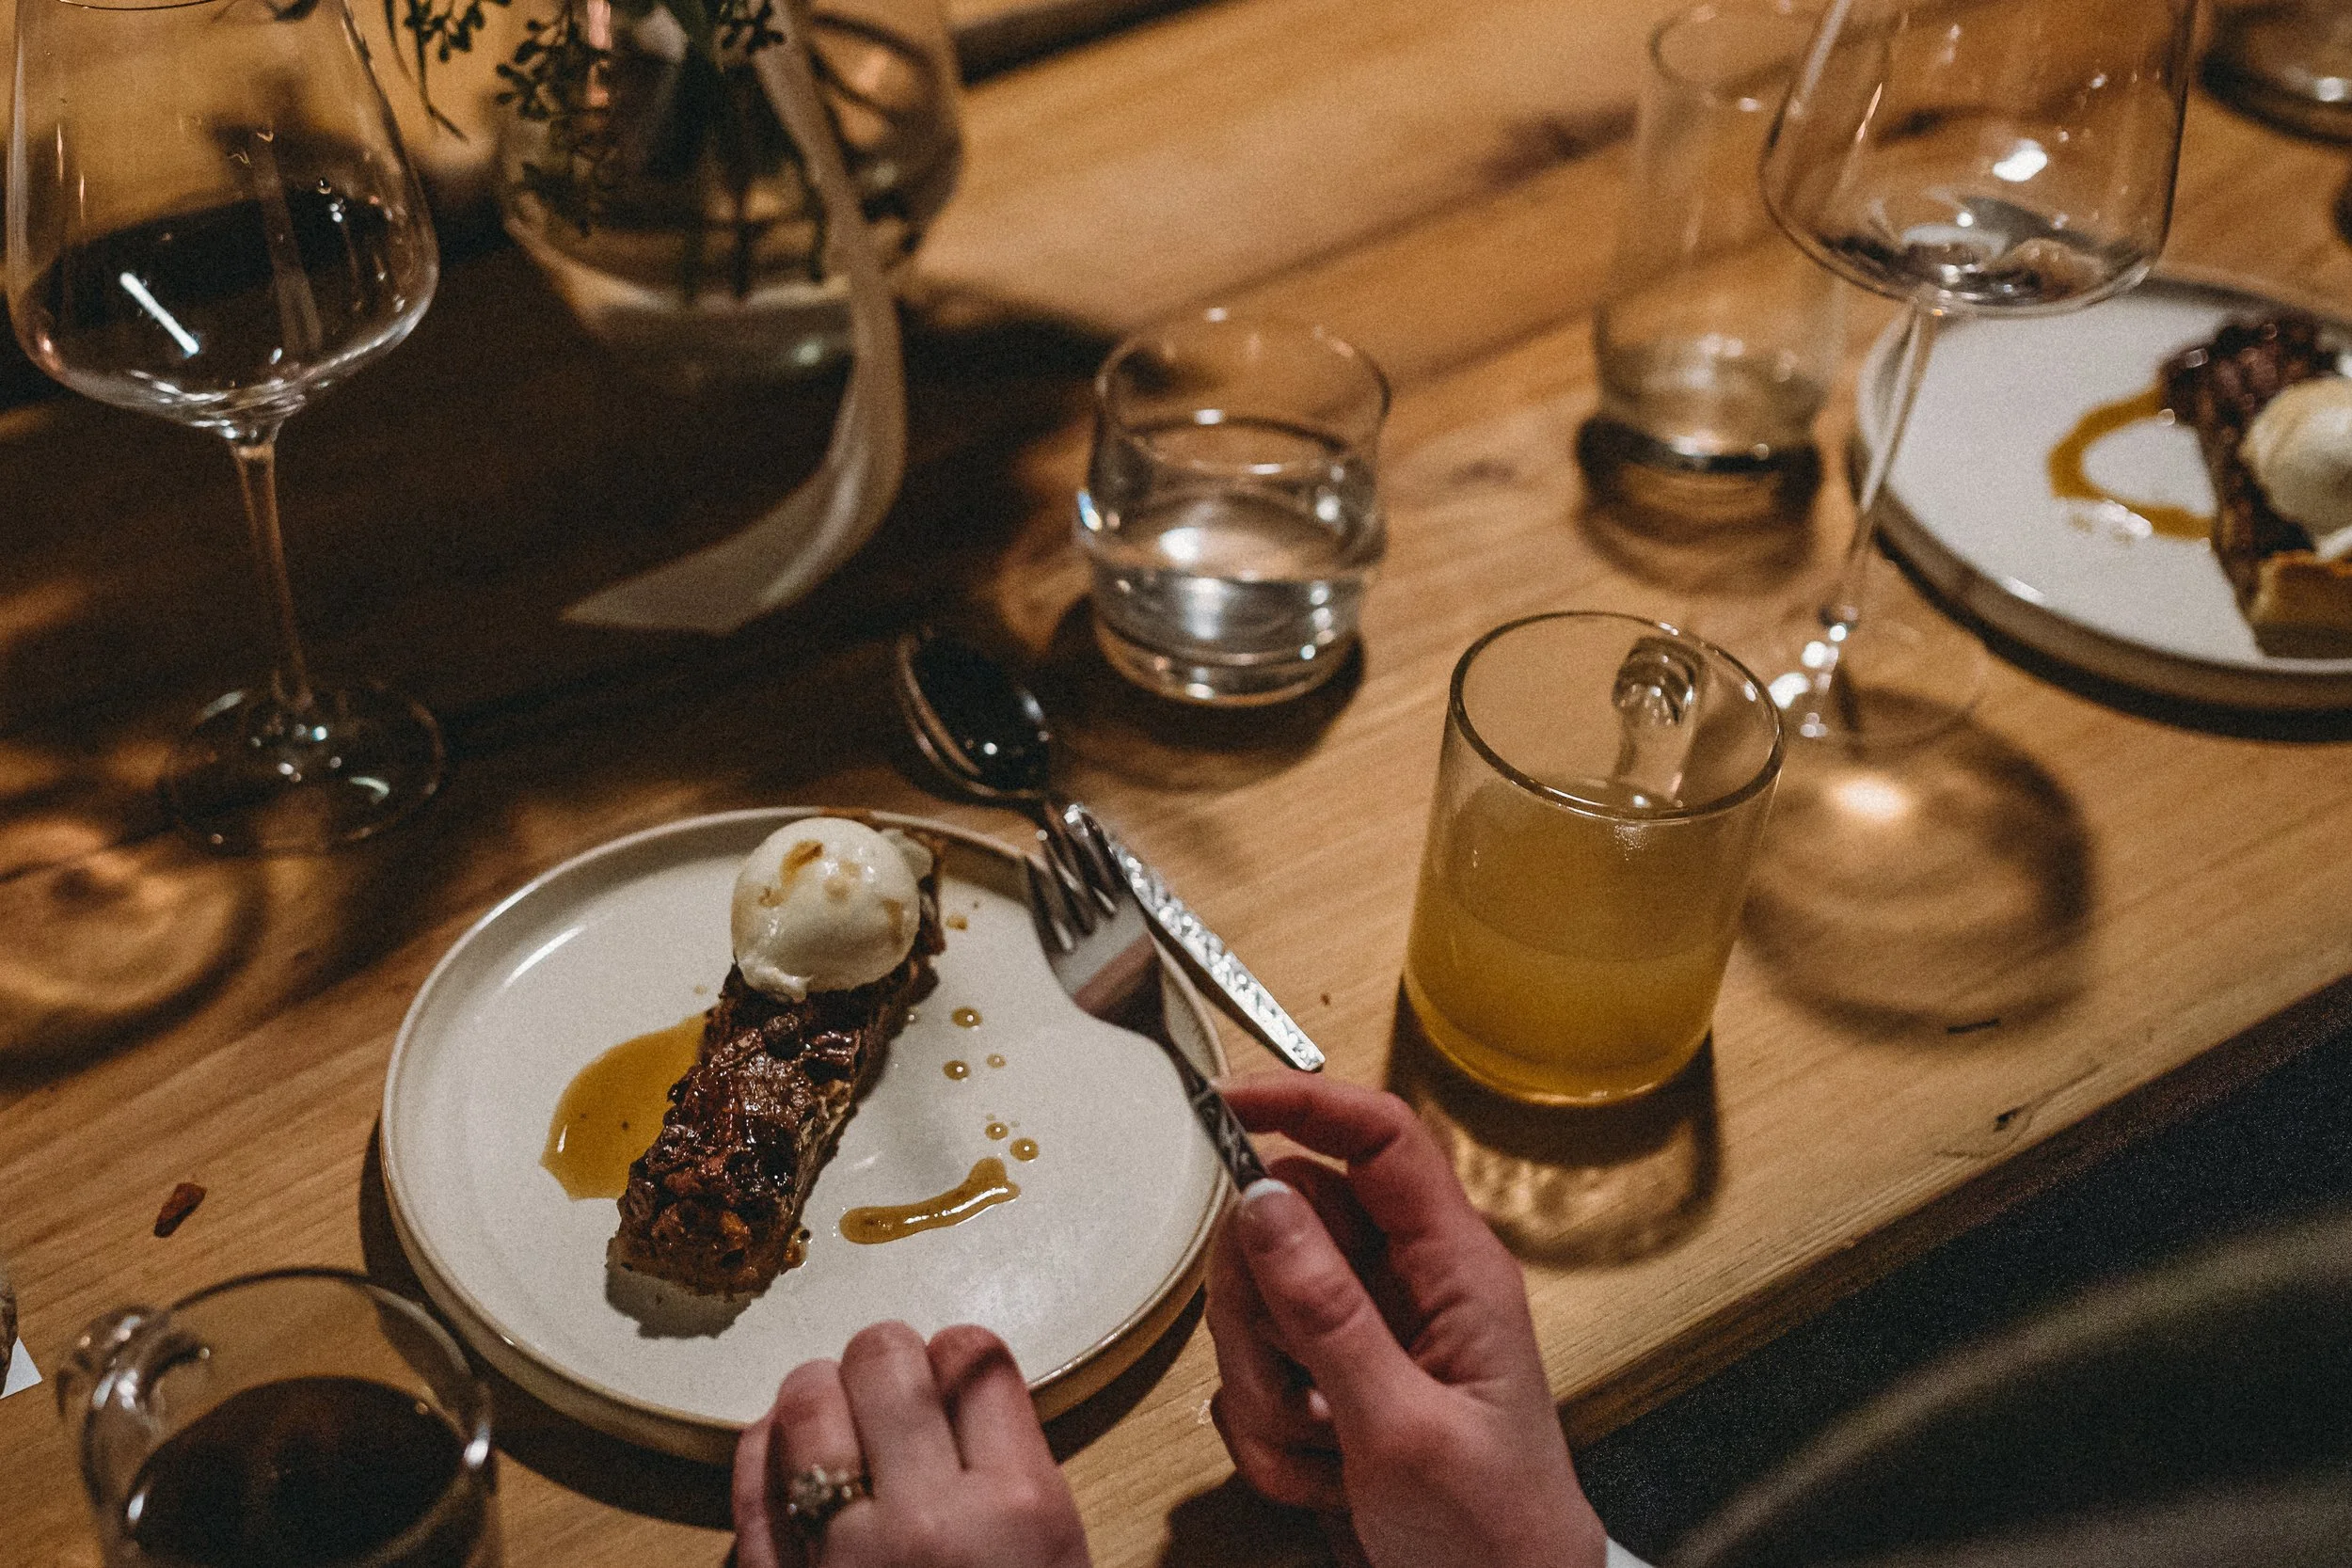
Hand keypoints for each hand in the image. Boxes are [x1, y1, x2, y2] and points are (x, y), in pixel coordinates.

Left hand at [735, 1321, 1092, 1567]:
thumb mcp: (1058, 1554)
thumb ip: (1017, 1469)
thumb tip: (960, 1387)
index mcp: (1019, 1509)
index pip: (976, 1360)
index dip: (959, 1353)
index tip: (953, 1374)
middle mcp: (928, 1523)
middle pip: (885, 1363)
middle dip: (886, 1354)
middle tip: (890, 1377)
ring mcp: (844, 1559)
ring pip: (807, 1408)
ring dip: (818, 1390)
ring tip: (834, 1406)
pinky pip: (754, 1488)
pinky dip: (764, 1452)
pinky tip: (785, 1451)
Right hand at [1207, 1075, 1608, 1567]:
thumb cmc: (1498, 1536)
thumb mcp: (1403, 1426)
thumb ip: (1327, 1311)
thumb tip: (1264, 1204)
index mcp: (1455, 1269)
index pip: (1378, 1137)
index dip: (1303, 1104)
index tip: (1225, 1104)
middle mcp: (1407, 1287)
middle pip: (1288, 1221)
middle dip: (1263, 1307)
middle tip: (1297, 1378)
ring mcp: (1364, 1337)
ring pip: (1256, 1301)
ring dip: (1266, 1385)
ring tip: (1323, 1444)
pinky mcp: (1330, 1386)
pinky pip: (1252, 1375)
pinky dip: (1269, 1436)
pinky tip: (1323, 1474)